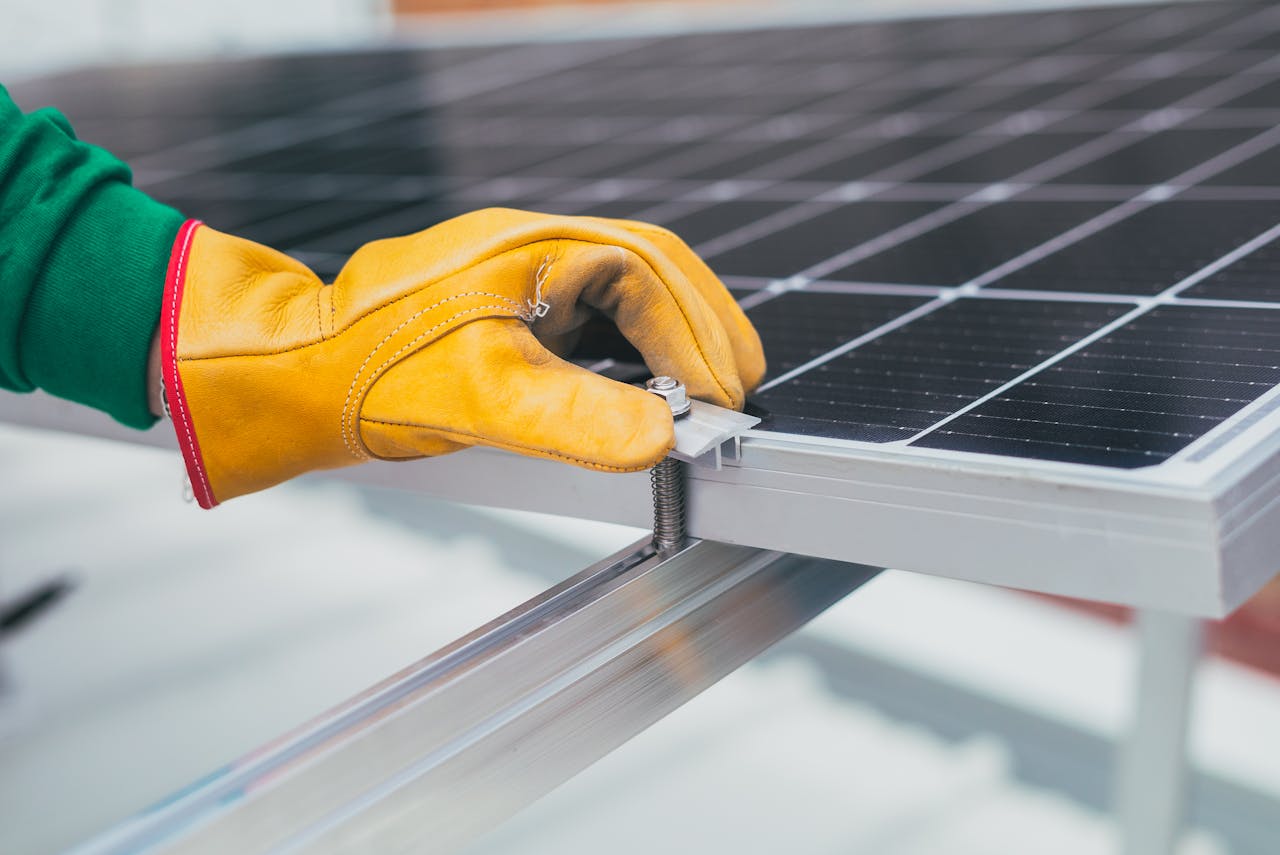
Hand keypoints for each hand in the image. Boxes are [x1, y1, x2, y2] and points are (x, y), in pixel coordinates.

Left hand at [158, 208, 764, 506]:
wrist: (298, 376)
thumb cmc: (374, 375)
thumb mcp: (485, 401)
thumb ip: (578, 418)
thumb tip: (667, 437)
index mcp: (538, 248)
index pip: (650, 278)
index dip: (698, 339)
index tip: (724, 401)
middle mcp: (535, 248)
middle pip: (652, 270)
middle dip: (702, 329)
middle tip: (736, 391)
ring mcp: (521, 272)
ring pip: (626, 289)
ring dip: (673, 335)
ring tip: (705, 390)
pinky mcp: (508, 303)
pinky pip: (593, 311)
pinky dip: (633, 346)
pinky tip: (641, 384)